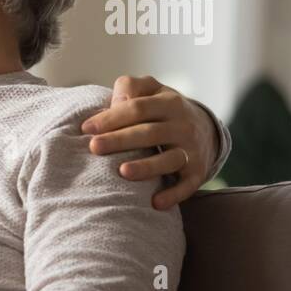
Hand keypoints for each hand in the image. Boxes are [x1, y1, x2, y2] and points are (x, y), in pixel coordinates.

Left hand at [81, 75, 217, 210]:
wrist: (205, 129)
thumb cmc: (162, 109)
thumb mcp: (151, 90)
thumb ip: (131, 87)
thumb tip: (116, 101)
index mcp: (169, 103)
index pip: (138, 108)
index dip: (112, 118)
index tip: (86, 128)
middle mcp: (183, 126)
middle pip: (149, 133)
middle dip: (120, 140)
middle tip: (94, 147)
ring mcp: (191, 150)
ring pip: (169, 159)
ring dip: (147, 167)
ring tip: (122, 172)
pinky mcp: (197, 172)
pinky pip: (187, 185)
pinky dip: (174, 195)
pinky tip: (155, 203)